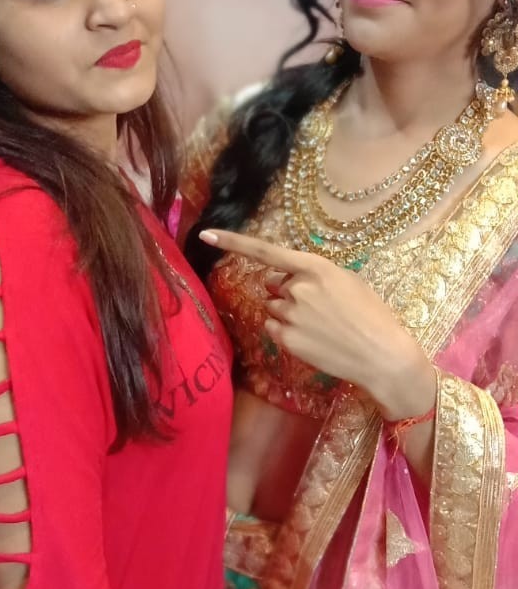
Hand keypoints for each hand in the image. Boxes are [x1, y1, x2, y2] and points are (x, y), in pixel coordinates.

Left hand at [199, 228, 435, 421]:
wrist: (382, 355)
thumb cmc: (372, 315)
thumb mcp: (347, 281)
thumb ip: (313, 274)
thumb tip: (283, 278)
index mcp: (315, 267)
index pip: (266, 251)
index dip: (233, 242)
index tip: (206, 234)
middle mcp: (297, 288)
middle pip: (274, 284)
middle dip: (287, 291)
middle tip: (318, 307)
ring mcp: (290, 315)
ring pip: (273, 307)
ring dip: (287, 313)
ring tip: (319, 325)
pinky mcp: (286, 340)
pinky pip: (272, 328)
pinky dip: (285, 332)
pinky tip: (311, 339)